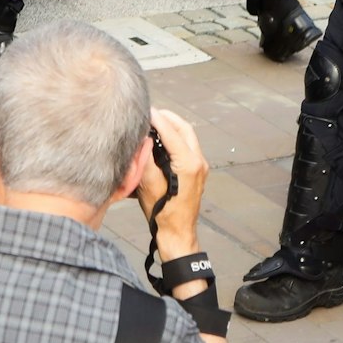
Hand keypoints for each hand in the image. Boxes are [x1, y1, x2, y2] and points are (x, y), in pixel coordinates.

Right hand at [133, 108, 207, 251]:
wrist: (177, 234)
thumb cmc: (162, 213)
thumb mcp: (148, 184)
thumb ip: (145, 157)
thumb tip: (141, 136)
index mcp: (188, 164)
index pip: (171, 132)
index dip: (156, 118)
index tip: (144, 109)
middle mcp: (199, 162)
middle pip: (184, 128)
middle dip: (167, 117)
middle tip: (149, 112)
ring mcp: (201, 166)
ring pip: (188, 135)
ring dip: (172, 126)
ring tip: (153, 122)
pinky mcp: (198, 171)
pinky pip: (188, 146)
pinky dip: (176, 137)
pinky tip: (161, 138)